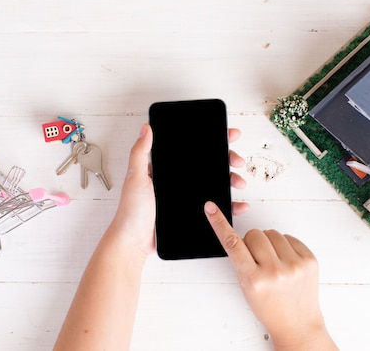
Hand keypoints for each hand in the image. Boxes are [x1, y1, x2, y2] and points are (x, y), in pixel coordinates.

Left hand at [108, 124, 249, 260]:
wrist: (134, 242)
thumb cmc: (131, 211)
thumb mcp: (135, 177)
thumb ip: (140, 153)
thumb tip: (146, 128)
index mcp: (166, 168)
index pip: (192, 150)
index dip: (211, 141)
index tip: (227, 136)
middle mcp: (178, 181)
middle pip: (208, 165)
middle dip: (227, 160)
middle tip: (237, 160)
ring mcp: (186, 197)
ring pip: (214, 184)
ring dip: (230, 180)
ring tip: (239, 182)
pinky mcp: (191, 213)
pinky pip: (213, 207)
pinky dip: (228, 205)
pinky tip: (238, 204)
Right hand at [204, 201, 336, 350]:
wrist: (297, 323)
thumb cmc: (269, 307)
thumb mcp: (246, 287)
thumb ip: (242, 261)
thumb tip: (244, 236)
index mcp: (253, 280)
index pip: (232, 244)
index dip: (219, 223)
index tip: (211, 208)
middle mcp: (274, 271)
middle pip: (254, 234)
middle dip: (253, 243)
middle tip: (258, 260)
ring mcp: (294, 265)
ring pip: (272, 233)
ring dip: (270, 244)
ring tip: (274, 263)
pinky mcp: (309, 260)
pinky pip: (290, 237)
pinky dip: (285, 246)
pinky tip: (286, 262)